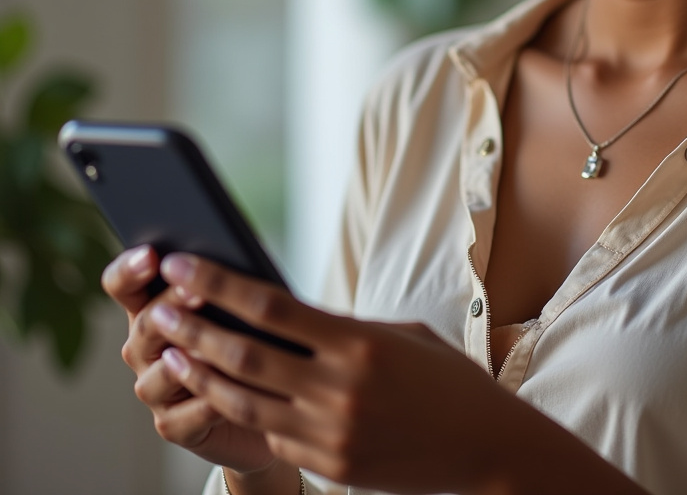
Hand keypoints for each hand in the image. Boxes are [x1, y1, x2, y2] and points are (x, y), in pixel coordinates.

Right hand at [101, 246, 276, 475]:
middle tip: (196, 291)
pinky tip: (222, 398)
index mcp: (155, 307)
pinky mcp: (176, 426)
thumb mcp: (243, 300)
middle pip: (144, 325)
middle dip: (170, 305)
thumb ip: (230, 281)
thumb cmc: (256, 335)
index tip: (151, 255)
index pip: (124, 284)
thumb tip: (236, 254)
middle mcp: (146, 349)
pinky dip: (203, 406)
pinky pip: (182, 418)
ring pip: (157, 376)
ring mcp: (158, 389)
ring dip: (184, 360)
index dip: (129, 269)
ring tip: (206, 349)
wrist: (270, 398)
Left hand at [148, 253, 521, 492]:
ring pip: (244, 399)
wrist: (484, 446)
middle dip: (194, 327)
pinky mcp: (329, 466)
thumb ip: (342, 328)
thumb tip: (285, 316)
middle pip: (244, 353)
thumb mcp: (400, 335)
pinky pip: (271, 432)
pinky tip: (218, 389)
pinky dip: (241, 407)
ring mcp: (330, 433)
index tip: (183, 264)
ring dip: (201, 372)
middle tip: (158, 307)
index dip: (219, 284)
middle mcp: (338, 389)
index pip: (270, 307)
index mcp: (359, 343)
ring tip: (170, 351)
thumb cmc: (445, 378)